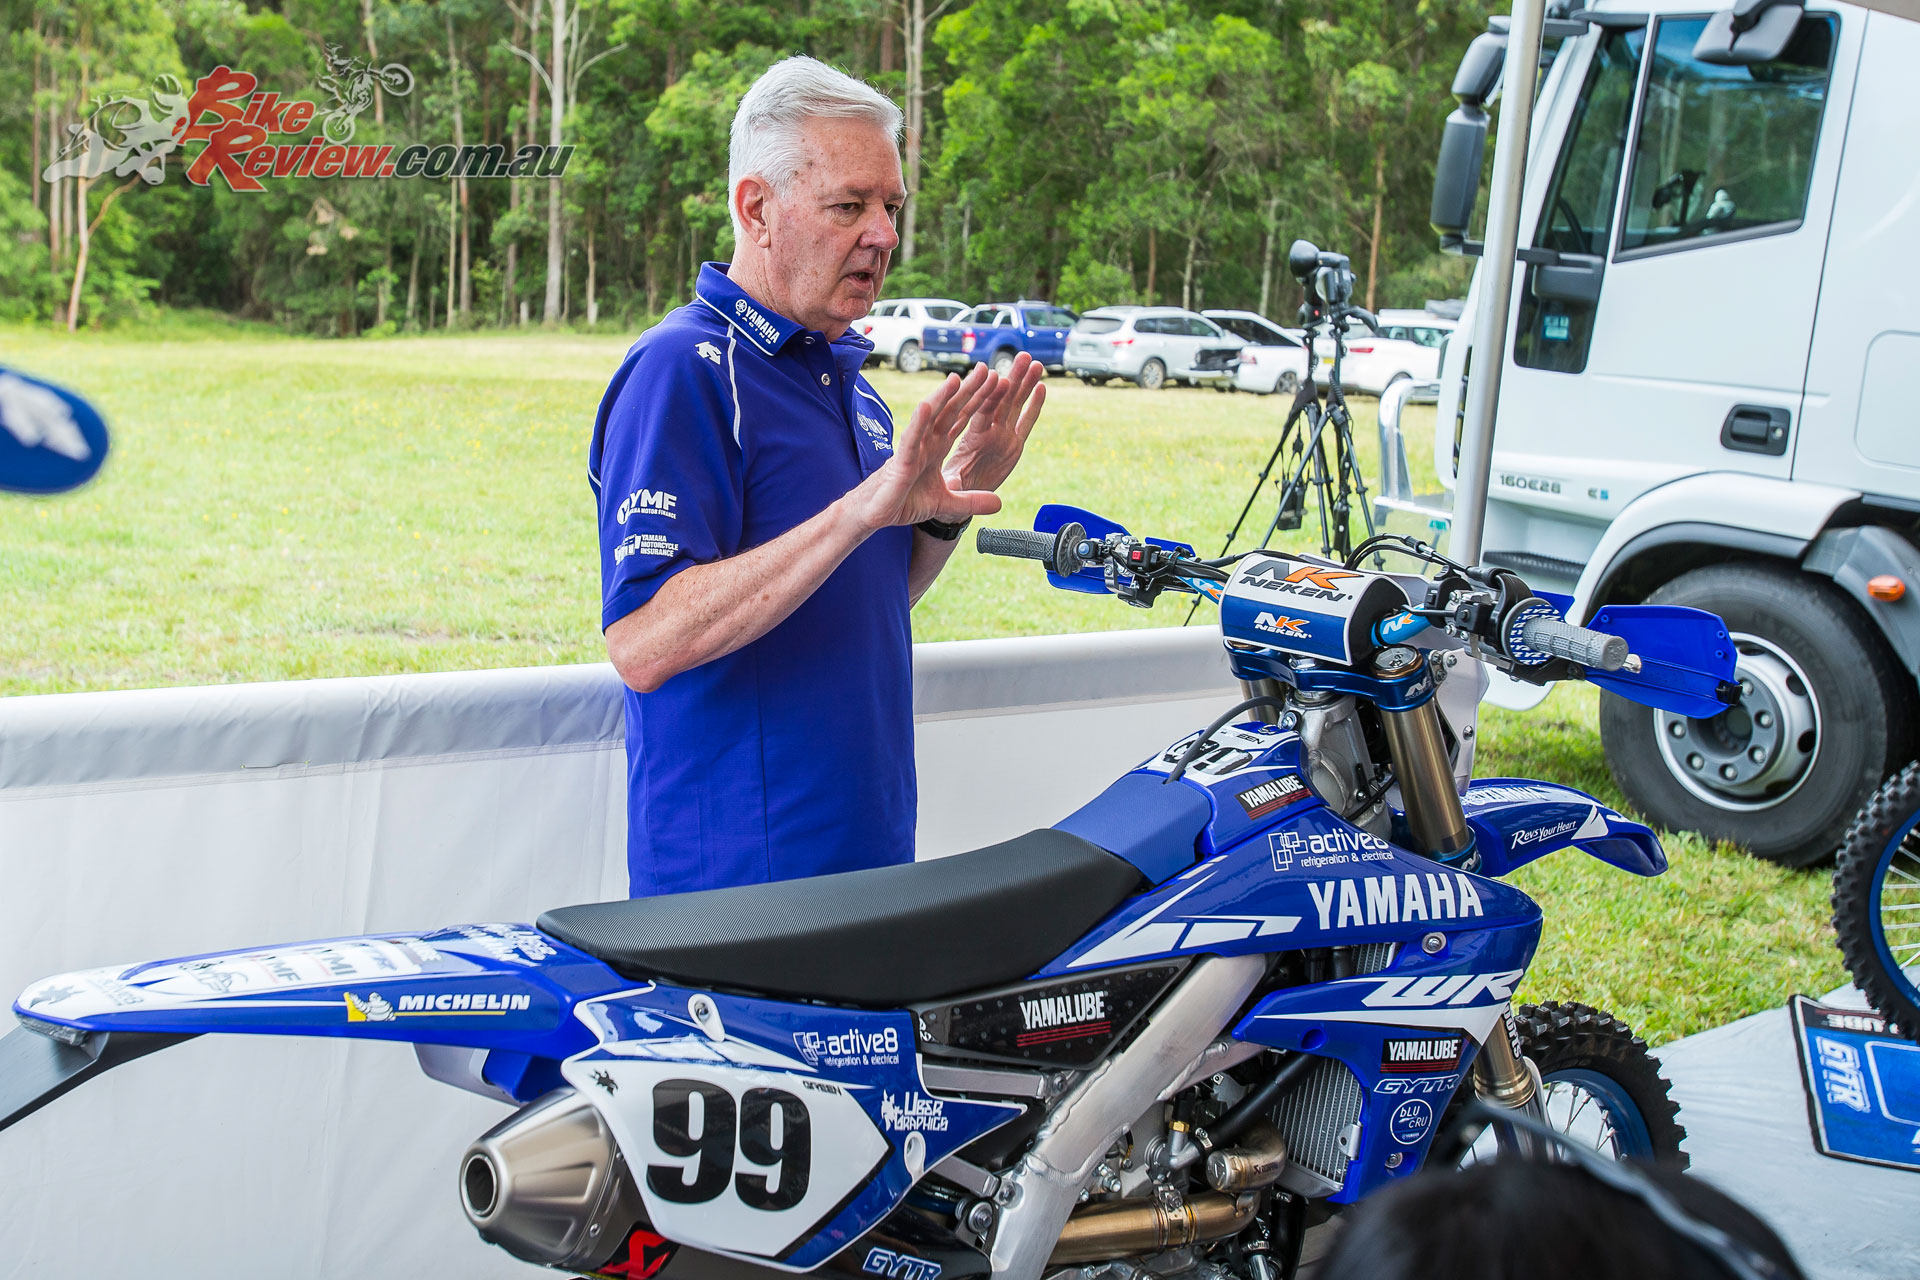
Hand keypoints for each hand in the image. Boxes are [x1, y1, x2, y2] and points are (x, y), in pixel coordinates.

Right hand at [844, 364, 1007, 531]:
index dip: (980, 403)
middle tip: (986, 370)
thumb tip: (999, 504)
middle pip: (951, 412)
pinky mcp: (901, 462)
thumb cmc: (905, 502)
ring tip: (956, 379)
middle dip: (968, 392)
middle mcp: (926, 442)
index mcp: (938, 448)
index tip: (998, 386)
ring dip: (942, 399)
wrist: (876, 514)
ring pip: (930, 419)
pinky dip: (918, 424)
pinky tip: (926, 406)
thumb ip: (971, 501)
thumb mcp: (947, 504)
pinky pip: (910, 439)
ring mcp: (913, 449)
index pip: (962, 420)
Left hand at [945, 351, 1045, 493]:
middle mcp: (988, 432)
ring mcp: (1002, 436)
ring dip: (1025, 384)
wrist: (956, 498)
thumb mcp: (951, 491)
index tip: (995, 374)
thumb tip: (953, 485)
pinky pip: (1025, 422)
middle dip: (1013, 378)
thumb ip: (957, 486)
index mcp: (971, 439)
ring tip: (1036, 364)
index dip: (988, 394)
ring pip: (1015, 405)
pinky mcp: (1013, 445)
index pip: (981, 412)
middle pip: (1001, 400)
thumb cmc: (948, 490)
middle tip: (1023, 357)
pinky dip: (1033, 406)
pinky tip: (1041, 387)